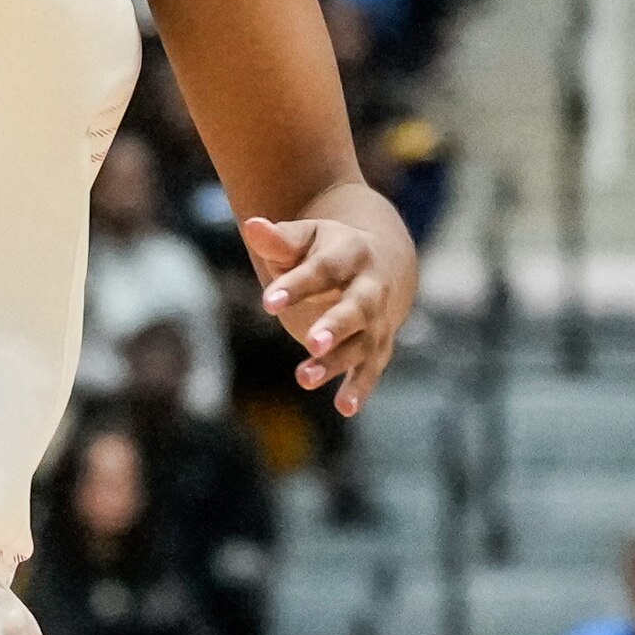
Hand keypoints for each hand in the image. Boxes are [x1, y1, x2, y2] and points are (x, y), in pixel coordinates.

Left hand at [243, 209, 414, 413]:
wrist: (382, 263)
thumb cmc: (328, 250)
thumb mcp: (305, 238)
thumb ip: (279, 240)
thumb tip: (251, 226)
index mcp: (351, 254)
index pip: (323, 270)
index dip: (296, 285)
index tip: (268, 302)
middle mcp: (371, 288)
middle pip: (356, 308)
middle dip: (335, 326)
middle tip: (310, 341)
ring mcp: (378, 320)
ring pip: (361, 344)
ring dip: (335, 363)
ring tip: (304, 378)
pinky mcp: (379, 346)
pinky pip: (370, 370)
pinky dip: (360, 389)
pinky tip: (345, 408)